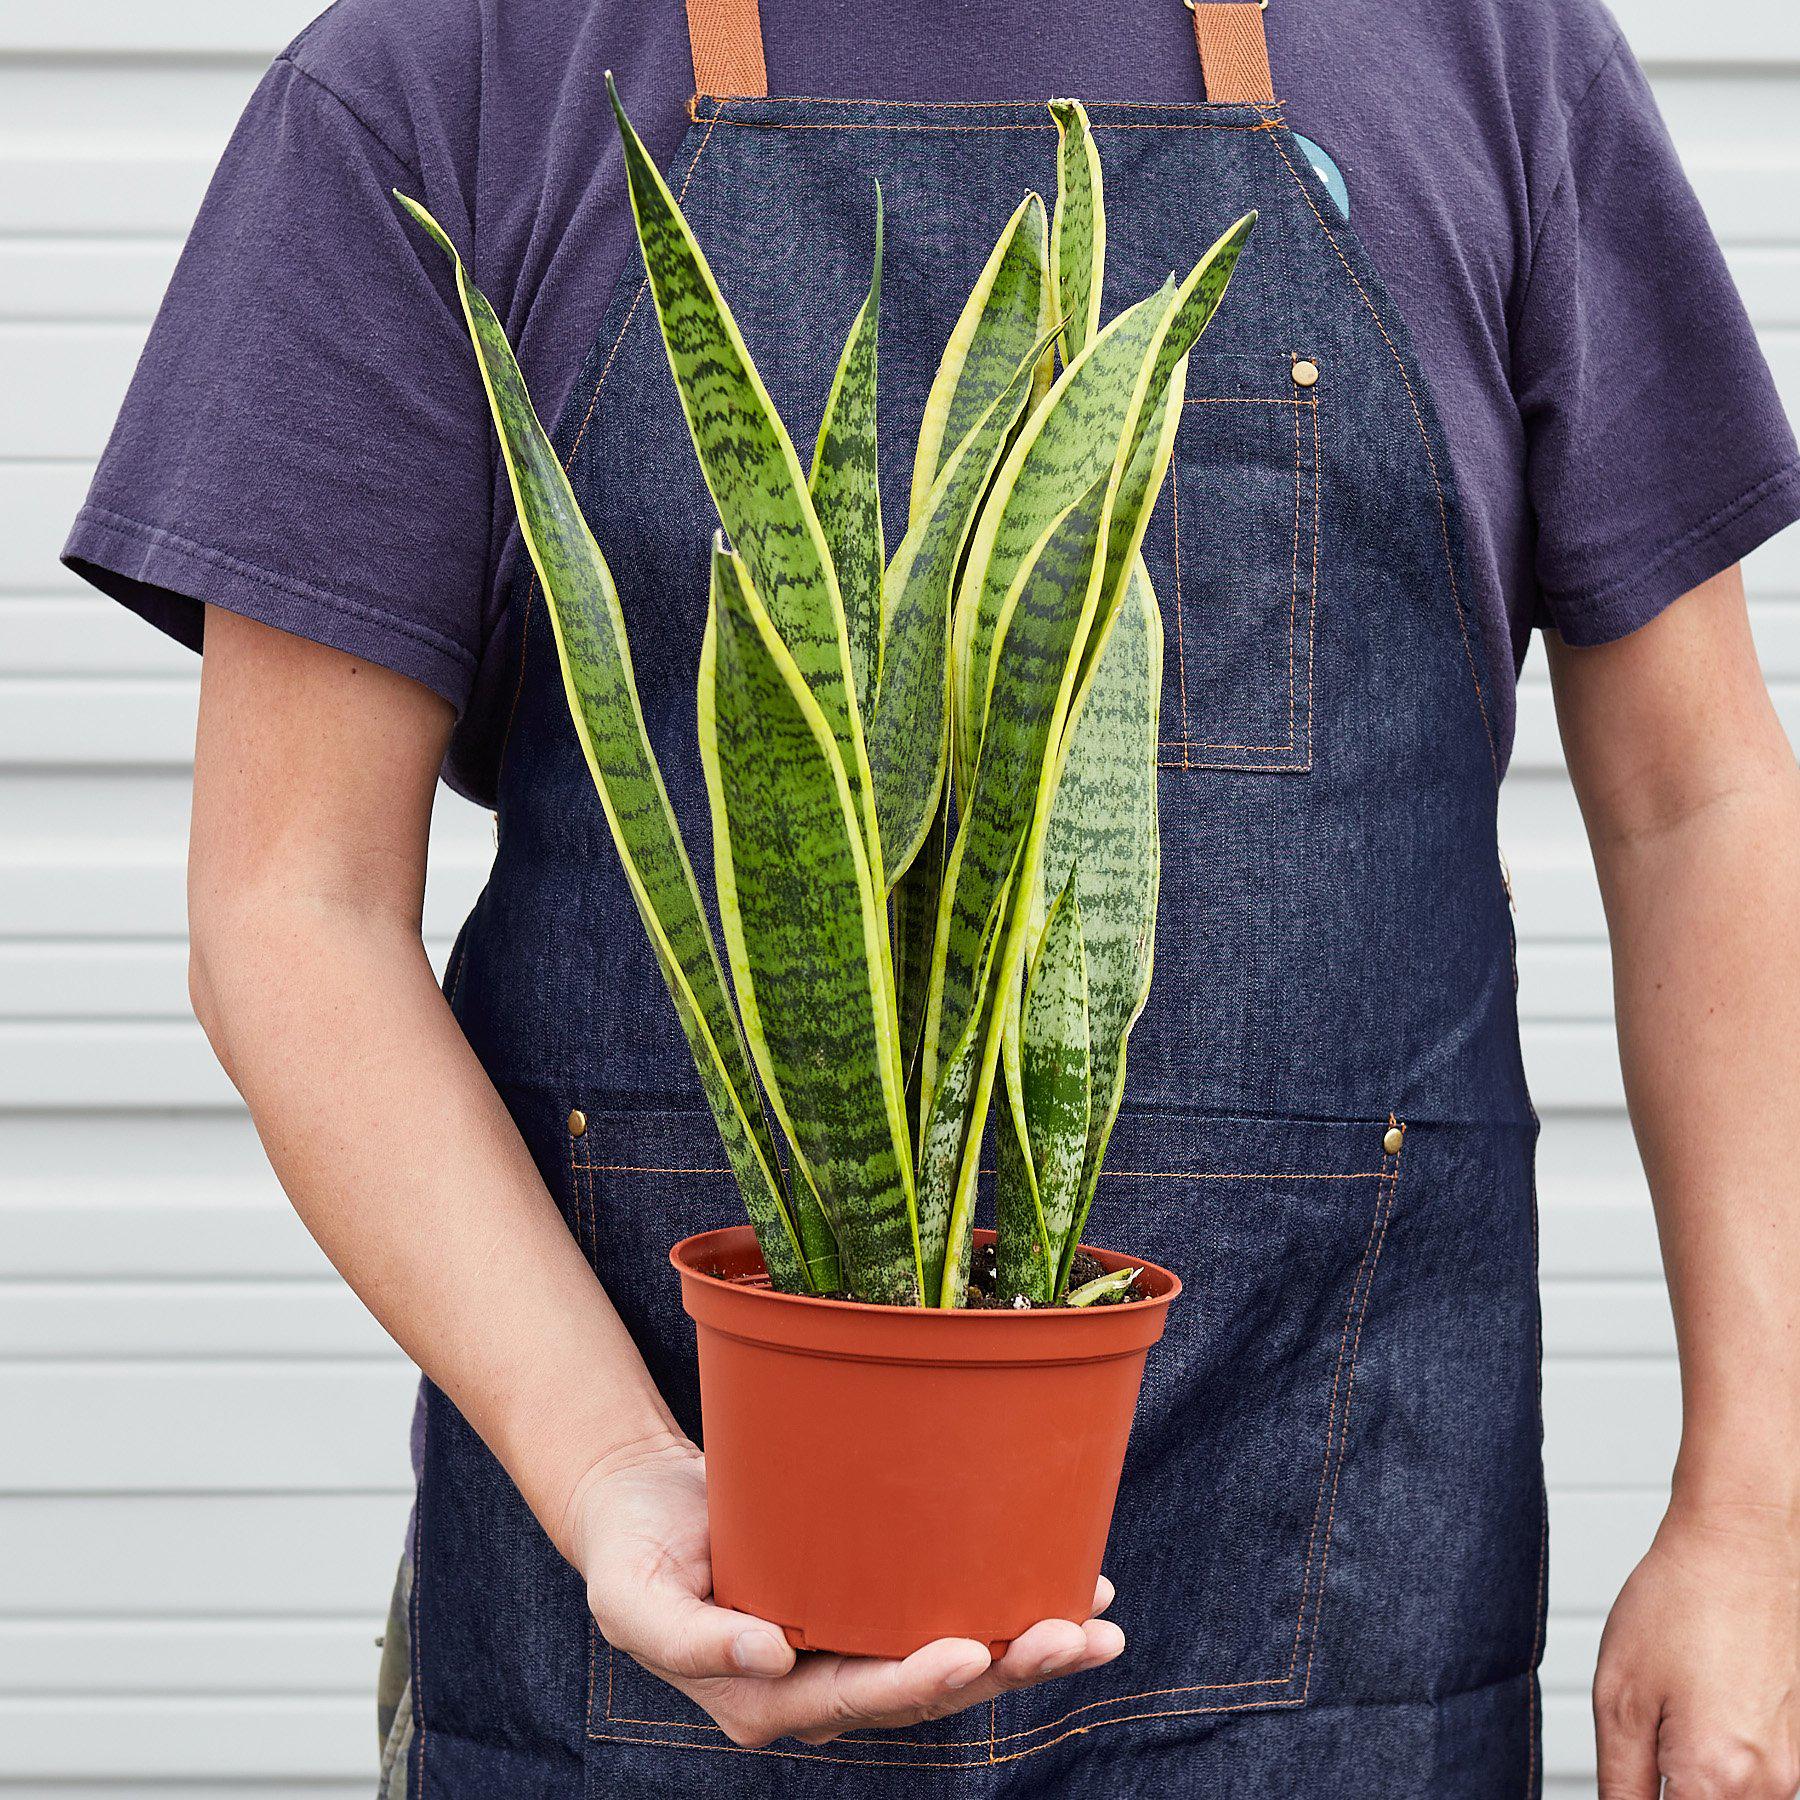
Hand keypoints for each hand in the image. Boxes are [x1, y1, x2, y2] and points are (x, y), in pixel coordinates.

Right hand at [563, 1435, 1124, 1748]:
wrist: (641, 1509)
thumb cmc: (633, 1554)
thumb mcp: (631, 1599)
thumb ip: (691, 1639)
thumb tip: (770, 1656)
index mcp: (768, 1698)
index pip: (860, 1698)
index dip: (920, 1681)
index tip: (975, 1649)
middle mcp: (824, 1686)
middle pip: (927, 1688)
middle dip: (1006, 1668)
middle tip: (1074, 1636)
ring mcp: (852, 1647)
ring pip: (954, 1659)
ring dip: (1029, 1650)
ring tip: (1099, 1623)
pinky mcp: (869, 1601)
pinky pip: (946, 1611)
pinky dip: (1009, 1603)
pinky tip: (1069, 1585)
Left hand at [1595, 1499, 1799, 1797]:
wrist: (1741, 1548)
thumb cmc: (1679, 1604)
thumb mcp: (1619, 1696)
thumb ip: (1620, 1782)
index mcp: (1717, 1781)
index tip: (1629, 1783)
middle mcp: (1771, 1788)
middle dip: (1669, 1794)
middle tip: (1645, 1753)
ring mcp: (1794, 1771)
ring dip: (1696, 1787)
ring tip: (1671, 1726)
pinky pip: (1758, 1785)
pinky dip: (1724, 1770)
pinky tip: (1701, 1720)